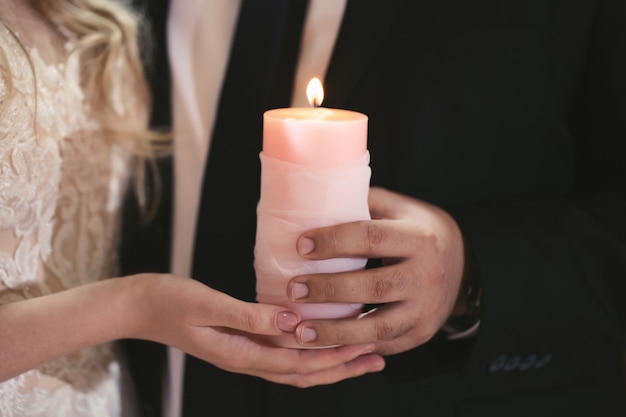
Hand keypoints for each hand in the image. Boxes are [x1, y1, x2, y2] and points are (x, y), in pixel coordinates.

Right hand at [128, 274, 384, 387]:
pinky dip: (307, 354)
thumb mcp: (208, 305)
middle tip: (377, 357)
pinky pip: (282, 355)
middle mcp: (247, 359)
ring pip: (296, 368)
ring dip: (329, 363)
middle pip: (304, 373)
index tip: (365, 347)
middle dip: (342, 366)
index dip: (334, 358)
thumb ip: (250, 316)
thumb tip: (292, 322)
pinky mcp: (241, 342)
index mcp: (242, 353)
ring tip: (359, 355)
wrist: (139, 306)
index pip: (298, 363)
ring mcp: (244, 353)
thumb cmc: (169, 302)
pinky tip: (319, 342)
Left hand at [287, 186, 465, 355]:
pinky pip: (383, 345)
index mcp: (418, 237)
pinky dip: (351, 347)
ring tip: (300, 331)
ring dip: (335, 332)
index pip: (372, 238)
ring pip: (378, 327)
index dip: (334, 241)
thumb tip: (315, 197)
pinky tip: (324, 345)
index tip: (301, 245)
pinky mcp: (420, 333)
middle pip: (373, 286)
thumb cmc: (420, 231)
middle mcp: (426, 275)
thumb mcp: (400, 209)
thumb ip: (364, 204)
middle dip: (329, 290)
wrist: (464, 265)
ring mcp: (425, 309)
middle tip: (293, 289)